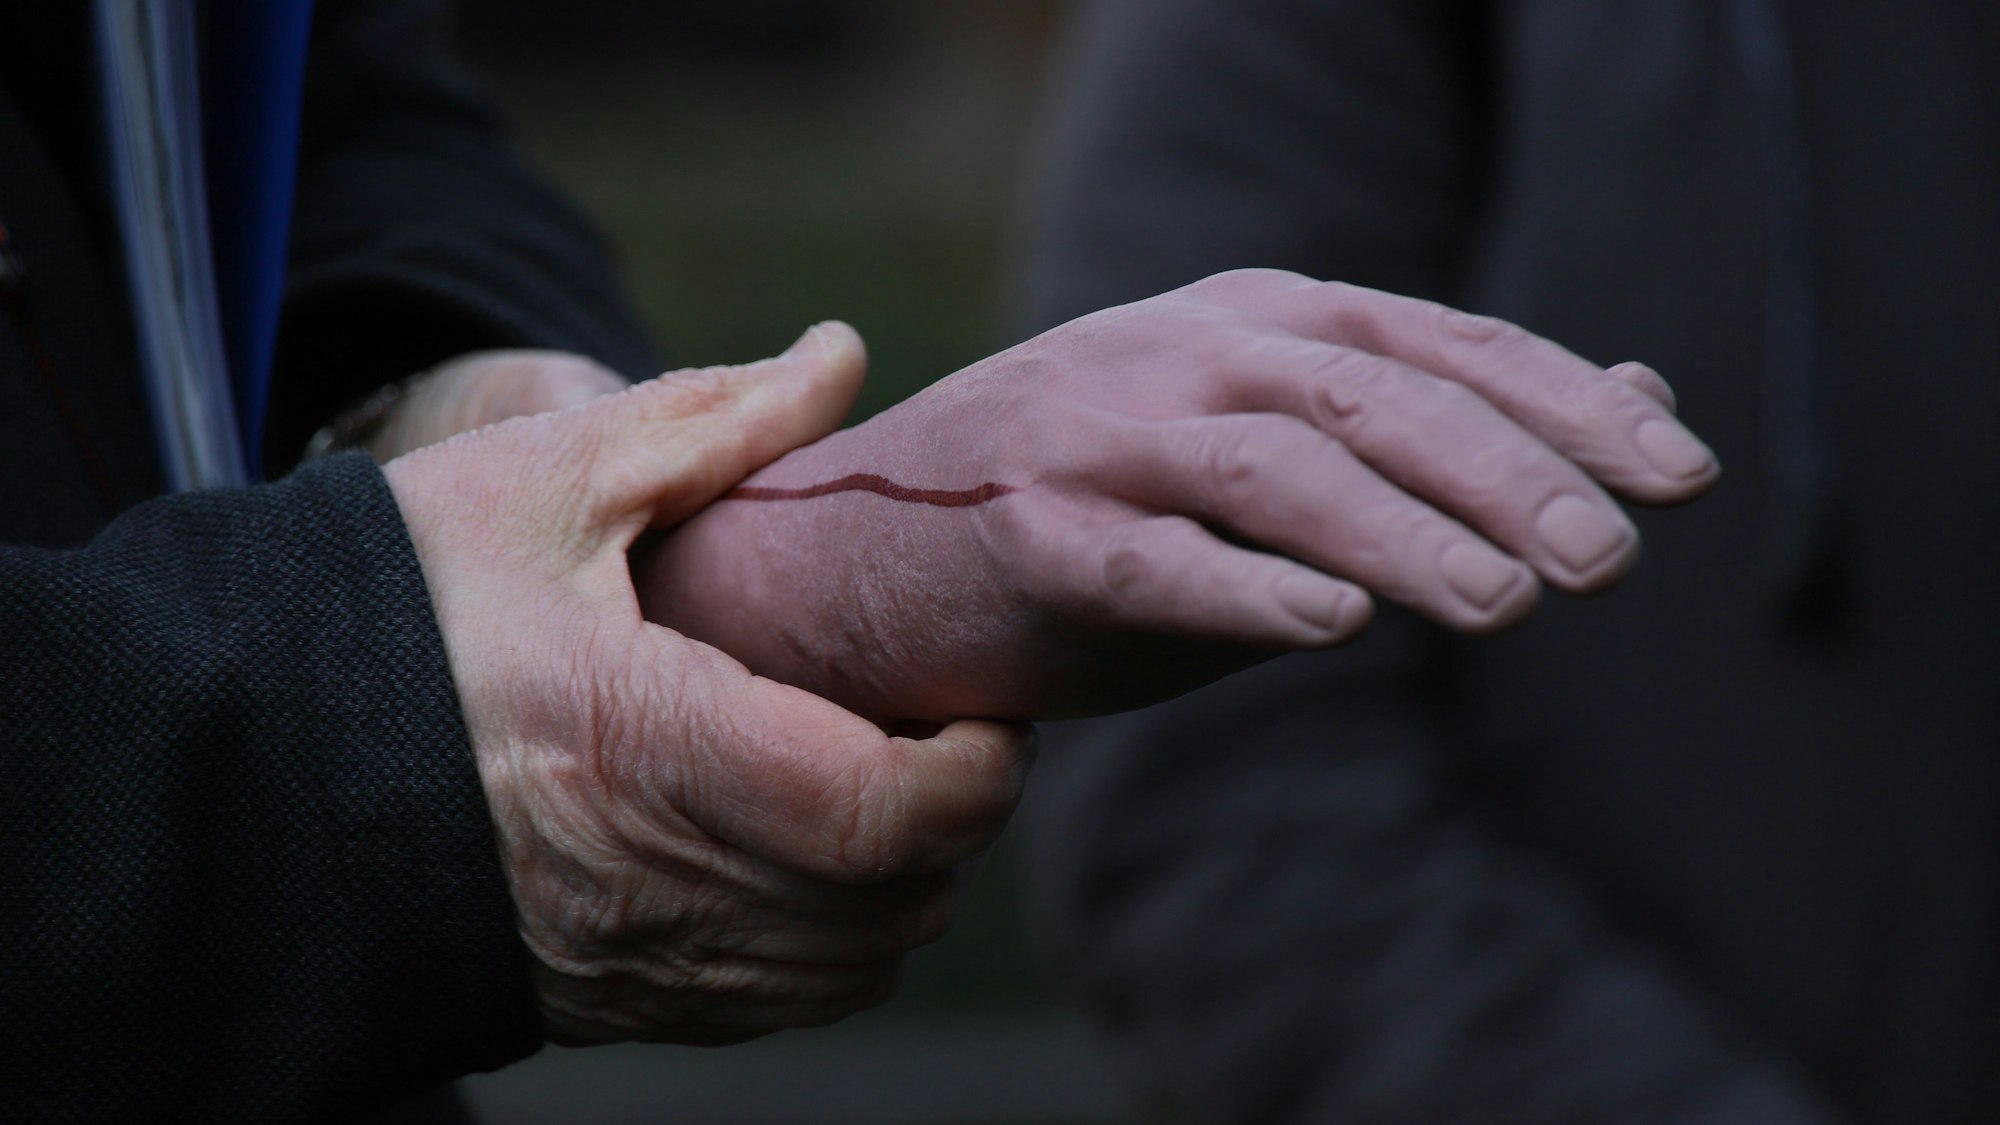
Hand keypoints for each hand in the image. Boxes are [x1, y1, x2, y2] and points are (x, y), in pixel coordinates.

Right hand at [385, 327, 1034, 1044]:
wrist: (253, 750)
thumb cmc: (400, 601)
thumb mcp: (549, 478)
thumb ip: (715, 420)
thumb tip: (839, 355)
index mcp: (644, 743)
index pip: (883, 813)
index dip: (977, 770)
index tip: (984, 707)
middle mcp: (646, 882)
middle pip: (892, 900)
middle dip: (956, 817)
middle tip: (938, 725)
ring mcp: (627, 960)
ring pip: (850, 969)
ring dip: (901, 882)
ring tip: (873, 779)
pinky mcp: (605, 1000)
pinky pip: (777, 1006)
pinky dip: (833, 941)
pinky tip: (803, 853)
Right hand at [636, 271, 1720, 721]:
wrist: (868, 552)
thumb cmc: (1097, 512)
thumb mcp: (1272, 458)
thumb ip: (1438, 437)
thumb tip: (1639, 405)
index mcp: (1247, 322)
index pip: (1431, 344)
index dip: (1560, 403)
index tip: (1678, 475)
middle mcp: (1176, 356)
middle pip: (1368, 396)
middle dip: (1504, 472)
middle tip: (1612, 558)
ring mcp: (1094, 436)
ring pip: (1272, 466)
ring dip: (1400, 530)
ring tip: (1511, 604)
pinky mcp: (1026, 533)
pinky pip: (1146, 557)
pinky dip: (1238, 585)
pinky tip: (1333, 624)